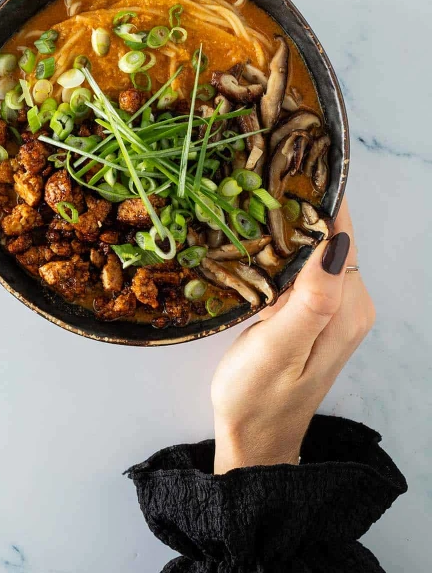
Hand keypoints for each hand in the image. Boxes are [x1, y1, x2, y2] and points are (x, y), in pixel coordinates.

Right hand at [211, 199, 374, 471]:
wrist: (255, 440)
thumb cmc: (257, 398)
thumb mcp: (279, 349)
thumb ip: (311, 298)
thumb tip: (336, 242)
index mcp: (347, 308)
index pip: (342, 235)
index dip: (319, 198)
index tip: (288, 165)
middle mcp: (352, 304)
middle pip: (334, 237)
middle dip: (302, 205)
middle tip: (261, 173)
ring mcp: (337, 308)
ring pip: (320, 248)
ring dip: (292, 225)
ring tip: (256, 197)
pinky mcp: (318, 312)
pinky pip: (309, 266)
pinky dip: (287, 248)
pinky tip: (261, 239)